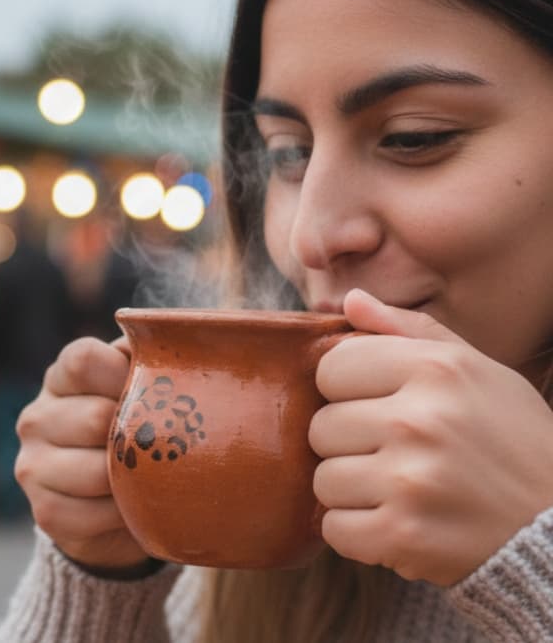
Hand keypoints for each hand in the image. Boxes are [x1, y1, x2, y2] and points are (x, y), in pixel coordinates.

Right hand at [15, 336, 149, 569]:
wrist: (112, 503)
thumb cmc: (137, 430)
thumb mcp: (143, 386)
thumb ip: (155, 360)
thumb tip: (187, 337)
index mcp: (60, 377)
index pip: (84, 359)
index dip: (125, 375)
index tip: (151, 393)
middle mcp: (36, 418)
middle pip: (97, 418)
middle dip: (139, 435)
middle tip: (161, 445)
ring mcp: (33, 466)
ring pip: (99, 472)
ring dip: (135, 481)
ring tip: (148, 478)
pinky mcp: (45, 512)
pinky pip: (97, 516)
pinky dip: (126, 516)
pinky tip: (132, 507)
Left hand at [310, 289, 552, 584]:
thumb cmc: (512, 442)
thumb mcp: (477, 372)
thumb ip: (409, 331)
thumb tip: (350, 299)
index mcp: (435, 369)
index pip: (330, 368)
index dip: (349, 392)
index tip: (381, 408)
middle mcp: (419, 419)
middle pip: (320, 427)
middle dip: (352, 446)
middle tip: (399, 458)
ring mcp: (409, 480)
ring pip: (323, 480)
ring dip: (355, 493)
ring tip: (403, 493)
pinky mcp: (402, 534)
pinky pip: (335, 528)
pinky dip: (360, 534)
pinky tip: (400, 524)